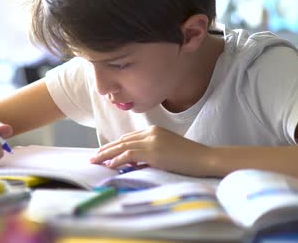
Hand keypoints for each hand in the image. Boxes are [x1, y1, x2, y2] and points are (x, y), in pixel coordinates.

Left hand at [90, 125, 210, 176]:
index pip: (129, 137)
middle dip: (106, 149)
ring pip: (122, 147)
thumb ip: (151, 152)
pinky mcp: (152, 151)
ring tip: (96, 161)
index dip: (116, 145)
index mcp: (154, 130)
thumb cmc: (189, 158)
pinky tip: (109, 166)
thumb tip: (134, 162)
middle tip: (94, 157)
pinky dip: (117, 160)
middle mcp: (151, 133)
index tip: (105, 152)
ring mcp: (151, 141)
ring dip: (107, 155)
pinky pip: (129, 155)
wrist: (203, 158)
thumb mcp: (167, 150)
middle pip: (123, 141)